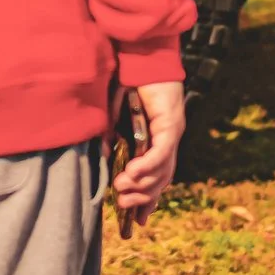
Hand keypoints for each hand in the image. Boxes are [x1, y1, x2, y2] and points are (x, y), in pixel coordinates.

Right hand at [112, 81, 185, 231]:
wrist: (142, 53)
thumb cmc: (128, 79)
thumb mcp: (114, 114)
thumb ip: (110, 135)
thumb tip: (103, 157)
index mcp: (156, 139)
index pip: (157, 177)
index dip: (149, 200)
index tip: (137, 220)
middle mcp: (168, 139)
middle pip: (162, 180)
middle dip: (143, 198)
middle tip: (123, 207)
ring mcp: (172, 132)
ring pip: (163, 170)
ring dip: (143, 184)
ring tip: (121, 191)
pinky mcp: (171, 124)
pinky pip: (160, 152)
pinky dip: (147, 165)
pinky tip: (131, 173)